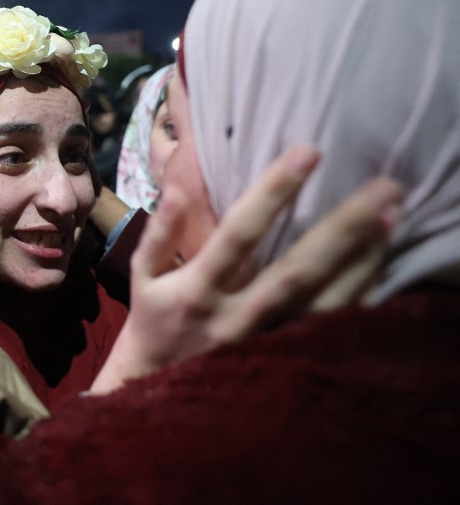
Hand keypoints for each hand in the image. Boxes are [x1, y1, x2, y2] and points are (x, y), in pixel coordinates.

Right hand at [89, 145, 403, 392]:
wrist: (158, 384)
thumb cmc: (154, 318)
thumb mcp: (143, 275)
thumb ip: (158, 234)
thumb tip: (176, 190)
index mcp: (197, 289)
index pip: (239, 234)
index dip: (273, 193)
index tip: (309, 152)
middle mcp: (235, 317)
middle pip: (296, 271)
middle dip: (342, 229)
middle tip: (383, 189)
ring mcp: (263, 342)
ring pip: (322, 304)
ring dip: (361, 262)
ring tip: (392, 218)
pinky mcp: (282, 358)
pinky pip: (330, 328)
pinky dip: (360, 295)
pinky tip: (382, 262)